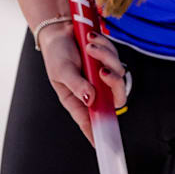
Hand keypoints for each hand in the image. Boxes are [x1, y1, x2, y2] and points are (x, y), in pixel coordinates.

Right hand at [37, 22, 128, 144]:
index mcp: (78, 99)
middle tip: (102, 71)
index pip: (90, 121)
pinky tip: (91, 40)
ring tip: (89, 46)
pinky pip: (115, 57)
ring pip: (118, 74)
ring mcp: (102, 75)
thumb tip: (91, 98)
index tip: (105, 144)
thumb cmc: (56, 54)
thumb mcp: (62, 71)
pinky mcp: (108, 60)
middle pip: (115, 97)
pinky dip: (105, 47)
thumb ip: (77, 85)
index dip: (98, 133)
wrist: (60, 29)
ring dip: (105, 57)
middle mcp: (93, 89)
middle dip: (113, 83)